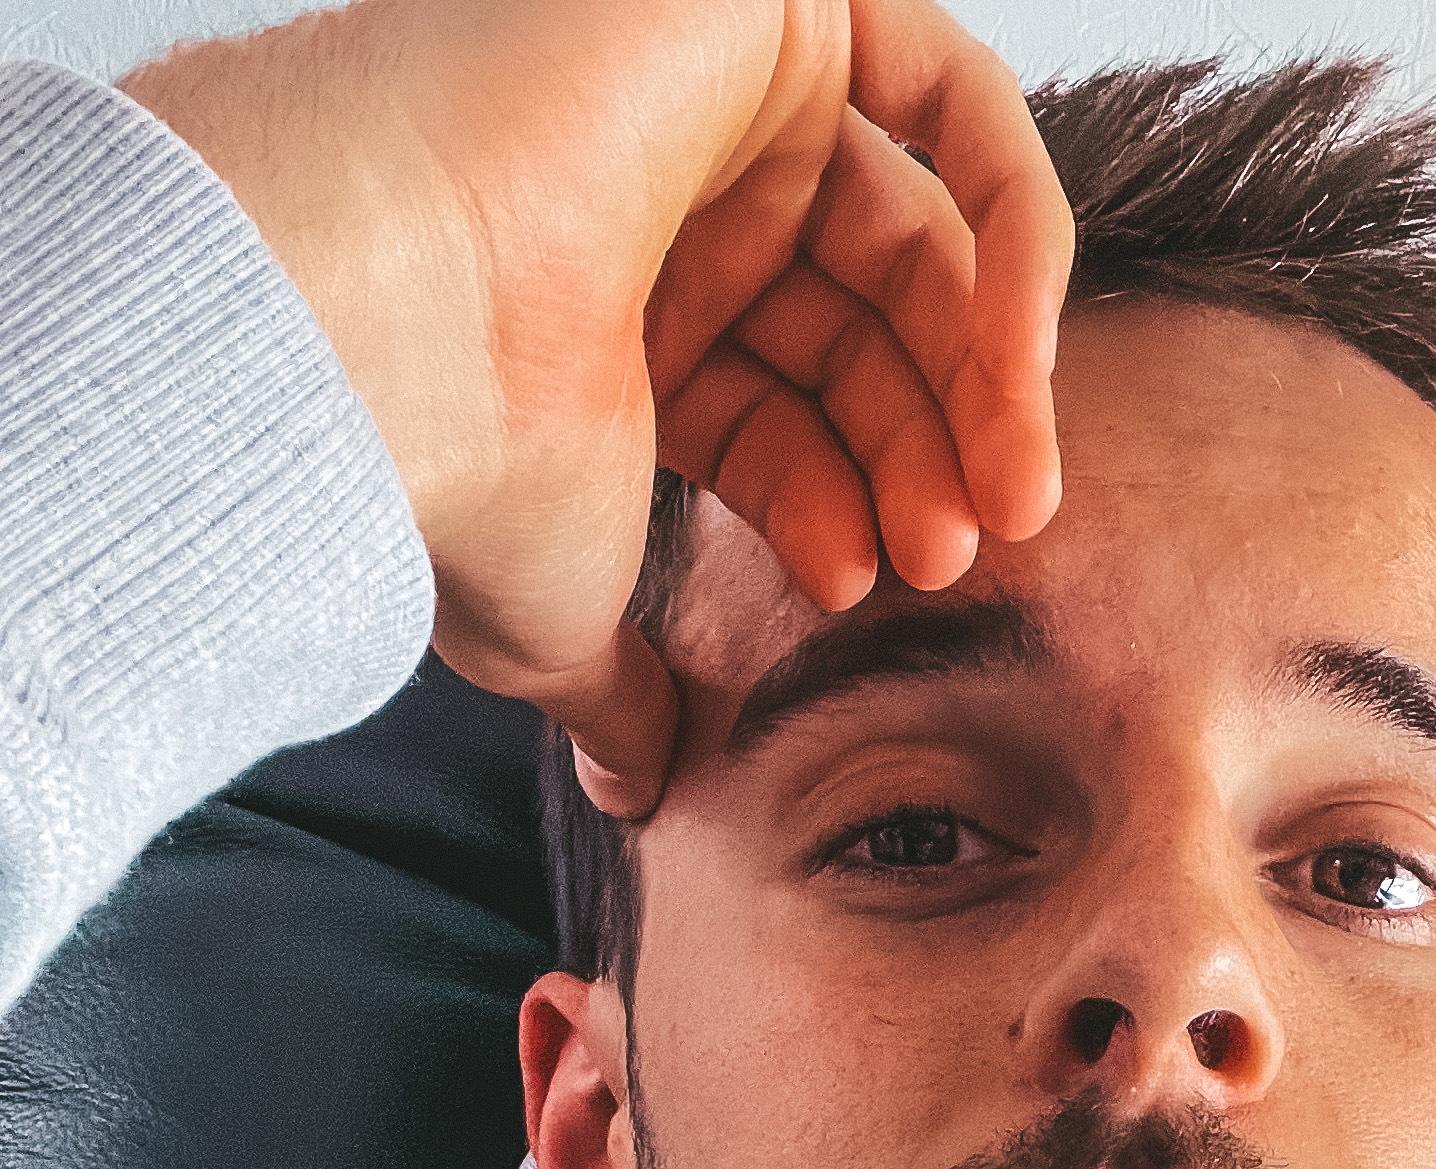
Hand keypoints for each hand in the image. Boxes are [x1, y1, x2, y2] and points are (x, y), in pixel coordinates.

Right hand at [125, 0, 1071, 813]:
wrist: (380, 328)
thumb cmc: (453, 475)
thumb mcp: (560, 616)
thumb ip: (620, 688)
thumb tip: (633, 787)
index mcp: (616, 320)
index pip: (788, 403)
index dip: (843, 497)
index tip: (858, 590)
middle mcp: (665, 200)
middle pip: (864, 327)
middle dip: (926, 454)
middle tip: (953, 560)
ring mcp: (717, 92)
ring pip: (921, 234)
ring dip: (981, 382)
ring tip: (994, 507)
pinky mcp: (765, 8)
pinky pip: (958, 106)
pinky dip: (1018, 237)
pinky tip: (1015, 373)